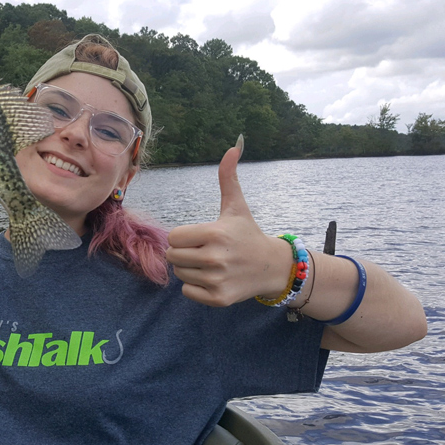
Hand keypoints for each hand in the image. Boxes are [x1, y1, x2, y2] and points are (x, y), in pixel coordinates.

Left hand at [164, 140, 290, 306]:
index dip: (183, 236)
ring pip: (179, 274)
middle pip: (172, 256)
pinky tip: (212, 278)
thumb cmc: (248, 234)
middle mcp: (215, 258)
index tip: (200, 237)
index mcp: (215, 233)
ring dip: (189, 269)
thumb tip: (233, 146)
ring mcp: (217, 280)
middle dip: (183, 253)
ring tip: (209, 264)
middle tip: (203, 251)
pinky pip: (187, 292)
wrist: (272, 267)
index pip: (174, 237)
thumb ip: (228, 178)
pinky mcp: (218, 298)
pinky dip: (195, 287)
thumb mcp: (237, 206)